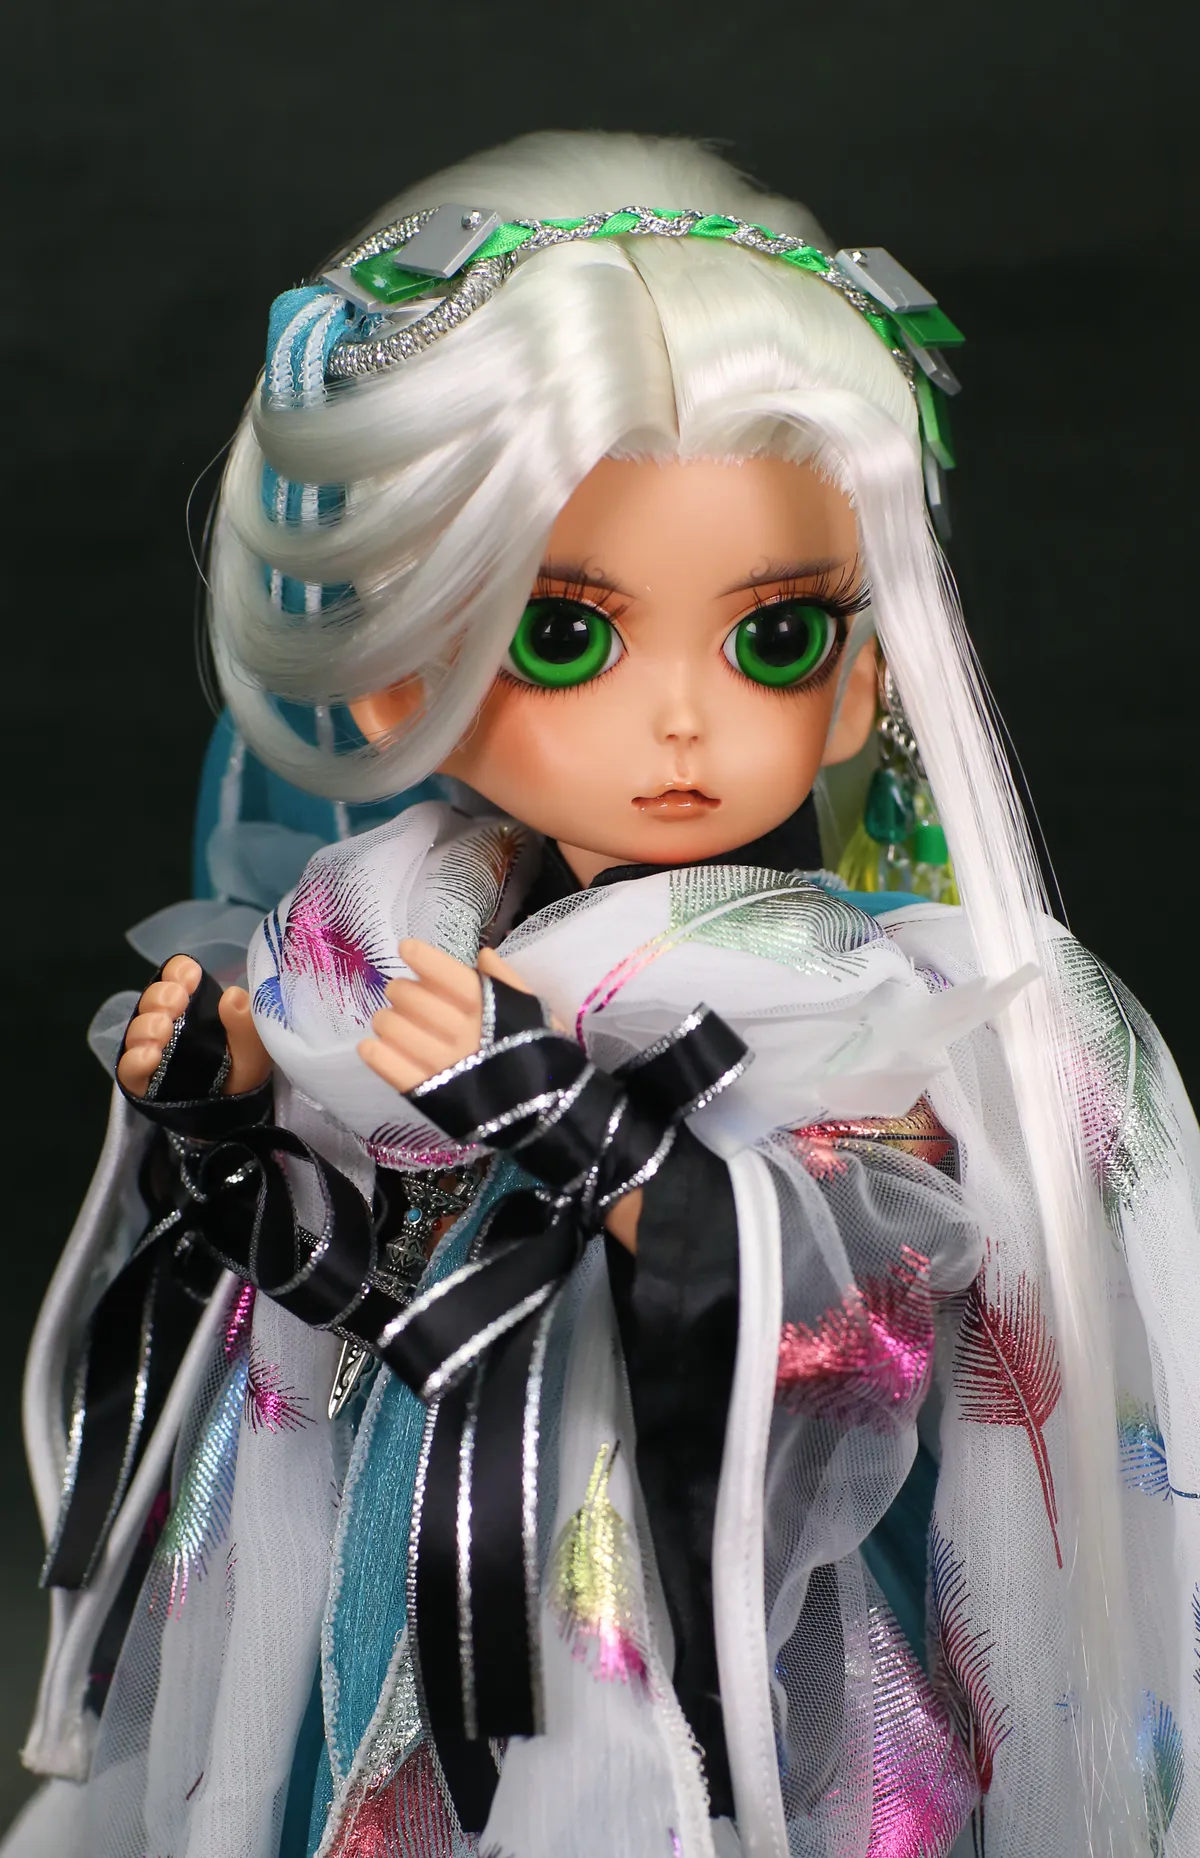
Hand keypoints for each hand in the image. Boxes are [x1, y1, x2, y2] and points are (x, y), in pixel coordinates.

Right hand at [116, 954, 272, 1098]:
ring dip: (147, 1026)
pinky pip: (127, 1067)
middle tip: (177, 1004)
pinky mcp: (140, 1080)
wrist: (233, 1115)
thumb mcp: (255, 1049)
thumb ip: (247, 1023)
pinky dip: (136, 1059)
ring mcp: (151, 1050)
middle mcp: (168, 1022)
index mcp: (195, 1006)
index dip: (179, 972)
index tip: (190, 978)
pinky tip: (151, 1057)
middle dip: (162, 997)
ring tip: (163, 1033)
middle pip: (153, 998)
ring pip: (136, 1029)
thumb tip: (233, 995)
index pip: (177, 976)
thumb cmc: (241, 1072)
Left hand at [357, 938, 533, 1094]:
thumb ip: (508, 982)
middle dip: (400, 989)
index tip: (407, 949)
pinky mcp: (429, 1094)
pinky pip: (390, 1067)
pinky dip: (375, 1053)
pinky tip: (372, 1045)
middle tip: (400, 993)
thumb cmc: (540, 1055)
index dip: (423, 957)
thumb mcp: (535, 1013)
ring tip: (390, 1021)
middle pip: (412, 998)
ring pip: (394, 1028)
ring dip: (385, 1019)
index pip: (447, 974)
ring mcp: (444, 1064)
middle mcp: (464, 1032)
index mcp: (490, 1008)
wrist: (549, 1113)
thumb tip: (482, 954)